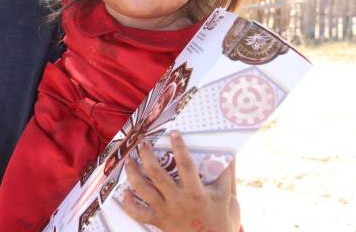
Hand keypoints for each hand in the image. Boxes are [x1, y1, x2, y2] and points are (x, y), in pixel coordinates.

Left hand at [122, 132, 239, 231]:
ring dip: (133, 173)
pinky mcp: (158, 222)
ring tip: (129, 160)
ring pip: (142, 190)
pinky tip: (124, 193)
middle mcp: (177, 201)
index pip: (185, 165)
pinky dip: (128, 204)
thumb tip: (230, 153)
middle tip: (143, 143)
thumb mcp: (229, 197)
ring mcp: (165, 211)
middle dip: (147, 155)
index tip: (174, 133)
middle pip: (156, 174)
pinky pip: (138, 214)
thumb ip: (227, 174)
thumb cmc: (222, 221)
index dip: (179, 147)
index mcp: (195, 193)